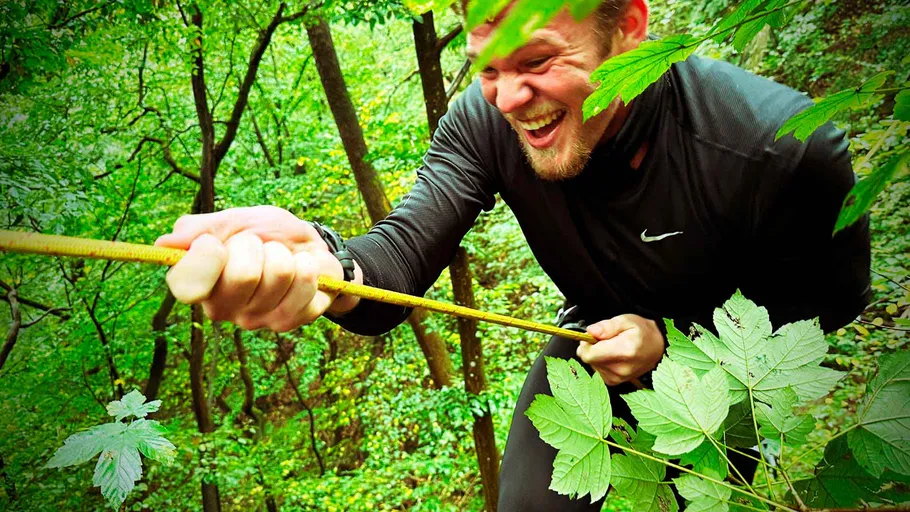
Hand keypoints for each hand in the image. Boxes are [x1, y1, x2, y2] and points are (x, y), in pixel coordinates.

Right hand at [154, 206, 360, 331]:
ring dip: (286, 255)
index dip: (207, 257)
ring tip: (282, 258)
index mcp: (198, 282)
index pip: (187, 284)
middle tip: (260, 247)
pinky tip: (302, 272)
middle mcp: (220, 307)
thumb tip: (164, 244)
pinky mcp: (286, 323)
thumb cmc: (265, 234)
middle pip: (243, 275)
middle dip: (257, 246)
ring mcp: (254, 319)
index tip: (216, 242)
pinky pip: (305, 287)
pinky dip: (309, 267)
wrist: (307, 247)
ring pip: (280, 275)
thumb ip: (201, 229)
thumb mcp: (234, 221)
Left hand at [576, 314, 664, 385]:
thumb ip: (607, 326)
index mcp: (623, 351)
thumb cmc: (643, 333)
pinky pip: (597, 370)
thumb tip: (590, 331)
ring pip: (592, 365)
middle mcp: (620, 368)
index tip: (594, 336)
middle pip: (588, 359)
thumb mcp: (626, 321)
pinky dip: (601, 362)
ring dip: (598, 355)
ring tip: (613, 348)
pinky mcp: (615, 382)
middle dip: (592, 348)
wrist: (658, 347)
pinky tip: (613, 356)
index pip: (588, 354)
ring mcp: (618, 377)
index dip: (586, 343)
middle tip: (606, 340)